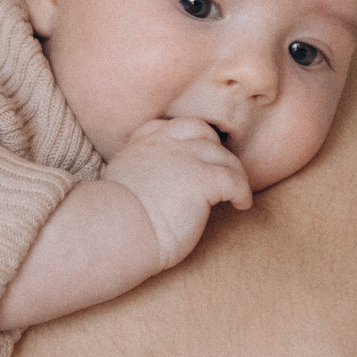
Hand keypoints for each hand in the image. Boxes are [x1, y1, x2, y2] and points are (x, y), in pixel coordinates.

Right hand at [101, 118, 252, 269]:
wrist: (117, 229)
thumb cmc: (113, 218)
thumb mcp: (117, 181)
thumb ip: (135, 171)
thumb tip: (143, 185)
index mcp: (142, 144)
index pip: (171, 126)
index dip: (189, 138)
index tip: (195, 155)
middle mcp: (165, 144)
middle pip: (203, 134)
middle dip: (215, 151)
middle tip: (221, 173)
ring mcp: (187, 158)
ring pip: (224, 156)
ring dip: (234, 173)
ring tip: (237, 193)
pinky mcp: (203, 179)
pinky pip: (235, 179)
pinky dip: (242, 192)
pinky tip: (241, 205)